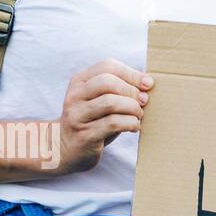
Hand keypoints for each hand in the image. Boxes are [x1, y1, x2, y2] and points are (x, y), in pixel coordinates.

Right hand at [51, 59, 151, 174]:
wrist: (67, 150)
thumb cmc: (93, 122)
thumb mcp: (101, 101)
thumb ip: (119, 90)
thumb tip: (147, 84)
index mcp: (79, 82)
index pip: (107, 66)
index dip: (131, 73)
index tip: (148, 84)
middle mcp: (75, 96)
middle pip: (108, 82)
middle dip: (132, 91)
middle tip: (143, 102)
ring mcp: (77, 116)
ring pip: (110, 102)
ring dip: (132, 108)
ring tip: (138, 115)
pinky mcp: (85, 135)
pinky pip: (113, 124)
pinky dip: (130, 123)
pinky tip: (134, 127)